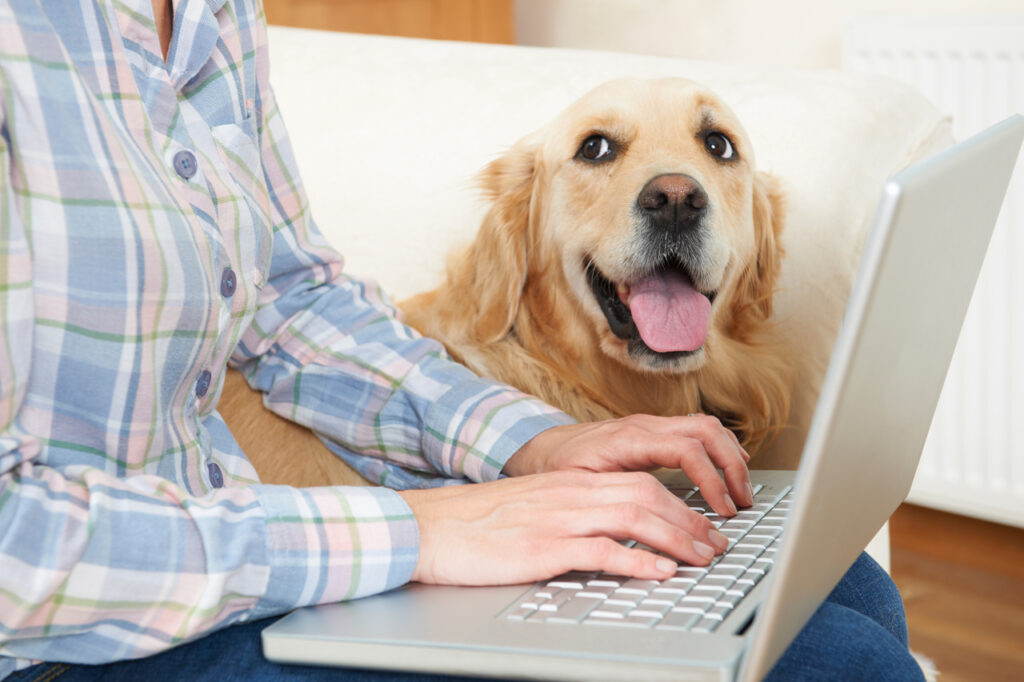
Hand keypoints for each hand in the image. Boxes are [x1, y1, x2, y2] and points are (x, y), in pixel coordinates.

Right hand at [398, 470, 729, 585]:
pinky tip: (658, 572)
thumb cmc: (473, 524)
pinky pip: (601, 550)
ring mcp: (556, 518)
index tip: (701, 526)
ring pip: (634, 516)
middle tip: (716, 545)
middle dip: (690, 521)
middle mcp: (568, 494)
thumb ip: (568, 516)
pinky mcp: (542, 547)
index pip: (637, 483)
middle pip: (646, 496)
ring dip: (676, 538)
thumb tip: (607, 537)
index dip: (679, 505)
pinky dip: (637, 561)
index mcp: (567, 484)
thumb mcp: (529, 510)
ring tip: (702, 558)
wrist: (427, 527)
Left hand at [503, 414, 752, 516]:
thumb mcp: (577, 485)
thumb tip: (643, 519)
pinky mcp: (653, 432)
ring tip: (741, 490)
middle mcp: (644, 425)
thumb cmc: (555, 468)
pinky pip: (696, 430)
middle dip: (731, 466)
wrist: (538, 447)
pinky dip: (719, 448)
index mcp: (628, 439)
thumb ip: (610, 496)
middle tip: (742, 503)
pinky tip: (728, 469)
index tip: (722, 509)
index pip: (686, 449)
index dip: (711, 479)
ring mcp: (651, 425)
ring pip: (706, 426)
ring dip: (730, 456)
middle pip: (705, 431)